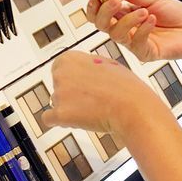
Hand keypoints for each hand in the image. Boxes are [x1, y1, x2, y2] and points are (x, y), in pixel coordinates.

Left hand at [42, 50, 163, 136]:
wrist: (132, 107)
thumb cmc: (125, 87)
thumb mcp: (106, 64)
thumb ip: (87, 65)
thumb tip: (81, 70)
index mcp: (69, 58)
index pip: (59, 70)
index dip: (72, 80)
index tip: (83, 85)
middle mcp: (60, 74)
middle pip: (57, 87)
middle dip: (70, 95)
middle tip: (89, 100)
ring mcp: (59, 94)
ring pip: (56, 104)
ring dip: (69, 108)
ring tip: (91, 110)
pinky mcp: (60, 114)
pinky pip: (48, 119)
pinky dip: (59, 122)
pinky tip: (74, 121)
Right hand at [87, 0, 181, 63]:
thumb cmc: (176, 14)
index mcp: (124, 14)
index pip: (100, 10)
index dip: (95, 1)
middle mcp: (125, 28)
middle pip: (100, 23)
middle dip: (104, 11)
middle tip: (116, 0)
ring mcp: (133, 42)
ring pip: (115, 33)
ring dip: (128, 20)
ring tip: (145, 11)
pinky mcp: (144, 53)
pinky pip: (135, 43)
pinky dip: (143, 29)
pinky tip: (153, 20)